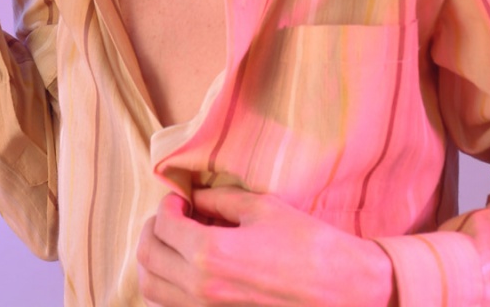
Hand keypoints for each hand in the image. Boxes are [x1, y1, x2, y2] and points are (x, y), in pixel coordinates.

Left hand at [137, 187, 394, 306]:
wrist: (342, 291)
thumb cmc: (306, 244)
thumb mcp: (260, 208)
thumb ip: (218, 201)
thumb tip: (193, 198)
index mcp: (210, 254)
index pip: (163, 225)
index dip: (167, 205)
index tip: (180, 198)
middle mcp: (200, 290)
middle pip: (148, 258)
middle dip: (153, 230)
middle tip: (171, 215)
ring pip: (151, 290)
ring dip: (155, 260)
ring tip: (175, 241)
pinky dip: (167, 287)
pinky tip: (188, 268)